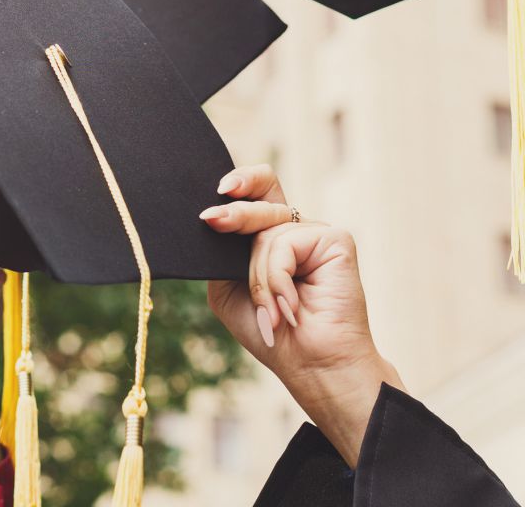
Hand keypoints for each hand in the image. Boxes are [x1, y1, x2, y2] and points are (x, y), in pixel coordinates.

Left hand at [204, 165, 403, 466]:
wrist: (312, 366)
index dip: (240, 181)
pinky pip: (284, 242)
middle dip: (234, 212)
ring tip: (270, 311)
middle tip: (212, 220)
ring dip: (258, 277)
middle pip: (261, 195)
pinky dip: (277, 278)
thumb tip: (211, 218)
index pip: (256, 190)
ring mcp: (315, 232)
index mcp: (269, 234)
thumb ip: (222, 252)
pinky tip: (290, 306)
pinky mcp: (335, 239)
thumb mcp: (228, 287)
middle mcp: (293, 227)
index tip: (219, 188)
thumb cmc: (271, 332)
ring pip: (266, 230)